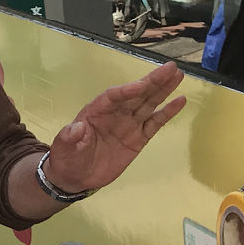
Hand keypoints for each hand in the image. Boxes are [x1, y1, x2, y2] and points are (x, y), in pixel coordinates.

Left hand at [45, 61, 185, 194]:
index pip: (113, 96)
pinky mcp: (138, 138)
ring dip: (163, 90)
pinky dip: (167, 113)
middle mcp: (115, 113)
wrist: (76, 176)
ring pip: (149, 103)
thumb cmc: (67, 158)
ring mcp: (129, 124)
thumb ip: (68, 137)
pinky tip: (180, 101)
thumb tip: (75, 128)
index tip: (141, 85)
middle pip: (136, 94)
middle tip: (170, 67)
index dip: (127, 91)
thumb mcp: (63, 148)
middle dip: (153, 81)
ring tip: (178, 75)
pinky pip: (155, 123)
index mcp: (96, 111)